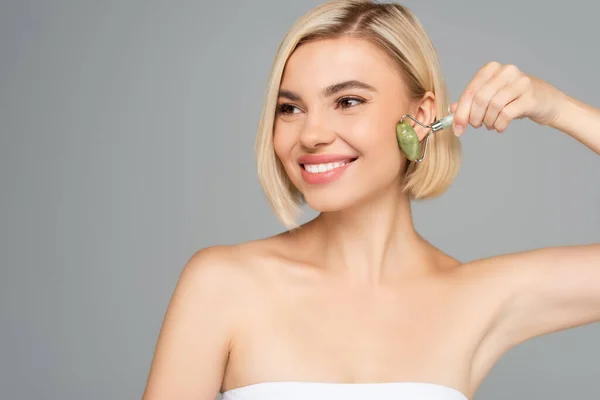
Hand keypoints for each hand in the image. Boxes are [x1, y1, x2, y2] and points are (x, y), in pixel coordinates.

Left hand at [450, 62, 565, 135]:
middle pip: (480, 99)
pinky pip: (507, 114)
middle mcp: (506, 71)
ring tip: (491, 125)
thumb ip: (471, 101)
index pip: (470, 91)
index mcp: (492, 69)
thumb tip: (452, 109)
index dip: (461, 112)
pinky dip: (500, 124)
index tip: (457, 129)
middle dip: (473, 118)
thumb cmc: (516, 99)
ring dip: (488, 121)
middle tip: (476, 126)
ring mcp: (520, 83)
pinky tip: (501, 127)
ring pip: (493, 106)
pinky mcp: (530, 97)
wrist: (548, 102)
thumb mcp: (492, 97)